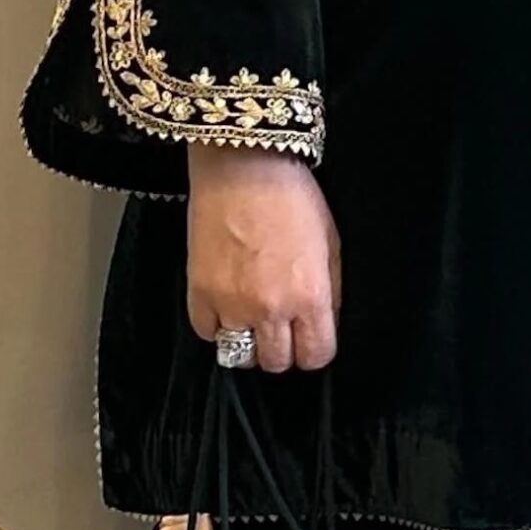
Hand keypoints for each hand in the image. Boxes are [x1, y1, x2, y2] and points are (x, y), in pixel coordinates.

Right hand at [185, 145, 339, 371]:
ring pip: (238, 355)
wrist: (244, 166)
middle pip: (276, 362)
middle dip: (282, 349)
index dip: (314, 350)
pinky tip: (226, 307)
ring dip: (248, 342)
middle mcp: (271, 308)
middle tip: (281, 329)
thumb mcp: (331, 245)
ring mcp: (231, 303)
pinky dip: (216, 326)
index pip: (315, 356)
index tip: (310, 340)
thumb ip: (329, 292)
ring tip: (251, 320)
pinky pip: (206, 332)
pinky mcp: (199, 291)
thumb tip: (323, 322)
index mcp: (310, 296)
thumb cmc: (291, 197)